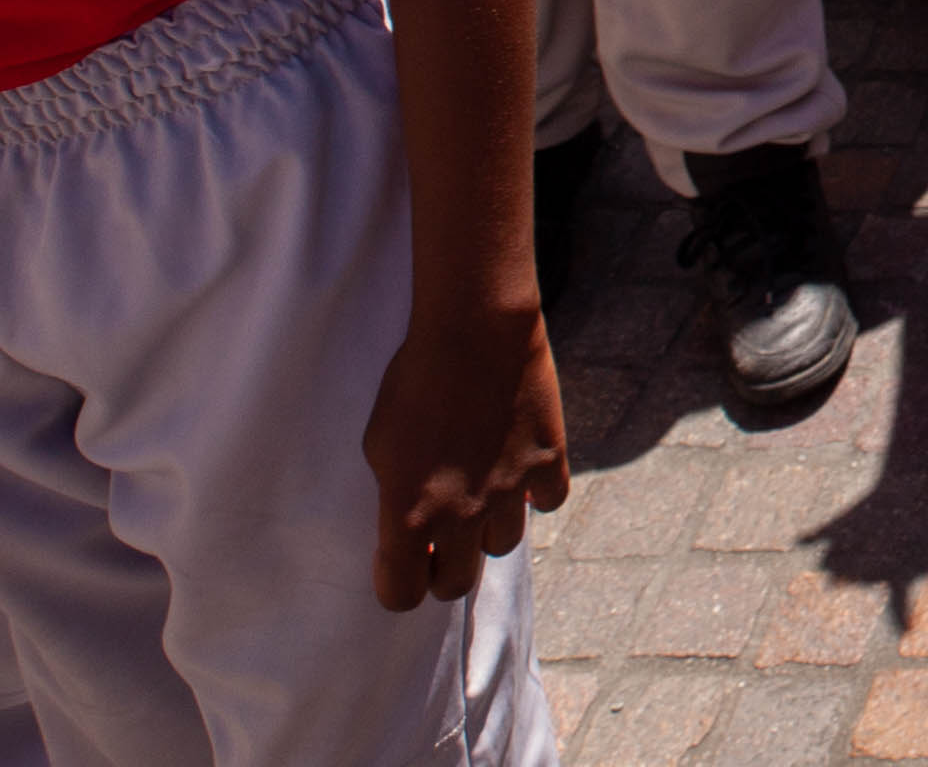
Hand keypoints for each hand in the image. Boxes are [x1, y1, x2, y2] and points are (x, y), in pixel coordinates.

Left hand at [360, 298, 566, 610]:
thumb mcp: (379, 445)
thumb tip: (412, 523)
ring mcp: (508, 492)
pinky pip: (548, 502)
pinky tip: (518, 469)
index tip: (401, 559)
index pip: (401, 596)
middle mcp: (459, 516)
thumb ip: (394, 494)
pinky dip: (535, 494)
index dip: (398, 583)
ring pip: (501, 547)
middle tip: (438, 539)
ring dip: (487, 530)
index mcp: (407, 515)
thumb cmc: (412, 382)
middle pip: (455, 585)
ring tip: (480, 495)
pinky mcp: (547, 462)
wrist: (473, 330)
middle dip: (442, 568)